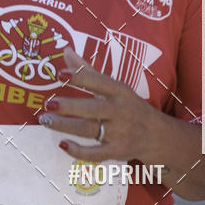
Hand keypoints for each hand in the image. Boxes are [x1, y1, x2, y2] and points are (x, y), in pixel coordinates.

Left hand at [38, 46, 158, 161]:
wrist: (158, 136)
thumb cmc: (130, 106)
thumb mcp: (115, 87)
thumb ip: (88, 71)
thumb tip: (65, 50)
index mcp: (120, 91)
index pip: (99, 81)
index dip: (80, 77)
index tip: (59, 74)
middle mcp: (120, 111)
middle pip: (92, 108)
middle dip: (69, 106)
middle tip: (48, 103)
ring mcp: (119, 133)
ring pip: (89, 129)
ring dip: (65, 126)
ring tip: (46, 120)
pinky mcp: (117, 151)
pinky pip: (96, 154)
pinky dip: (78, 151)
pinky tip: (62, 144)